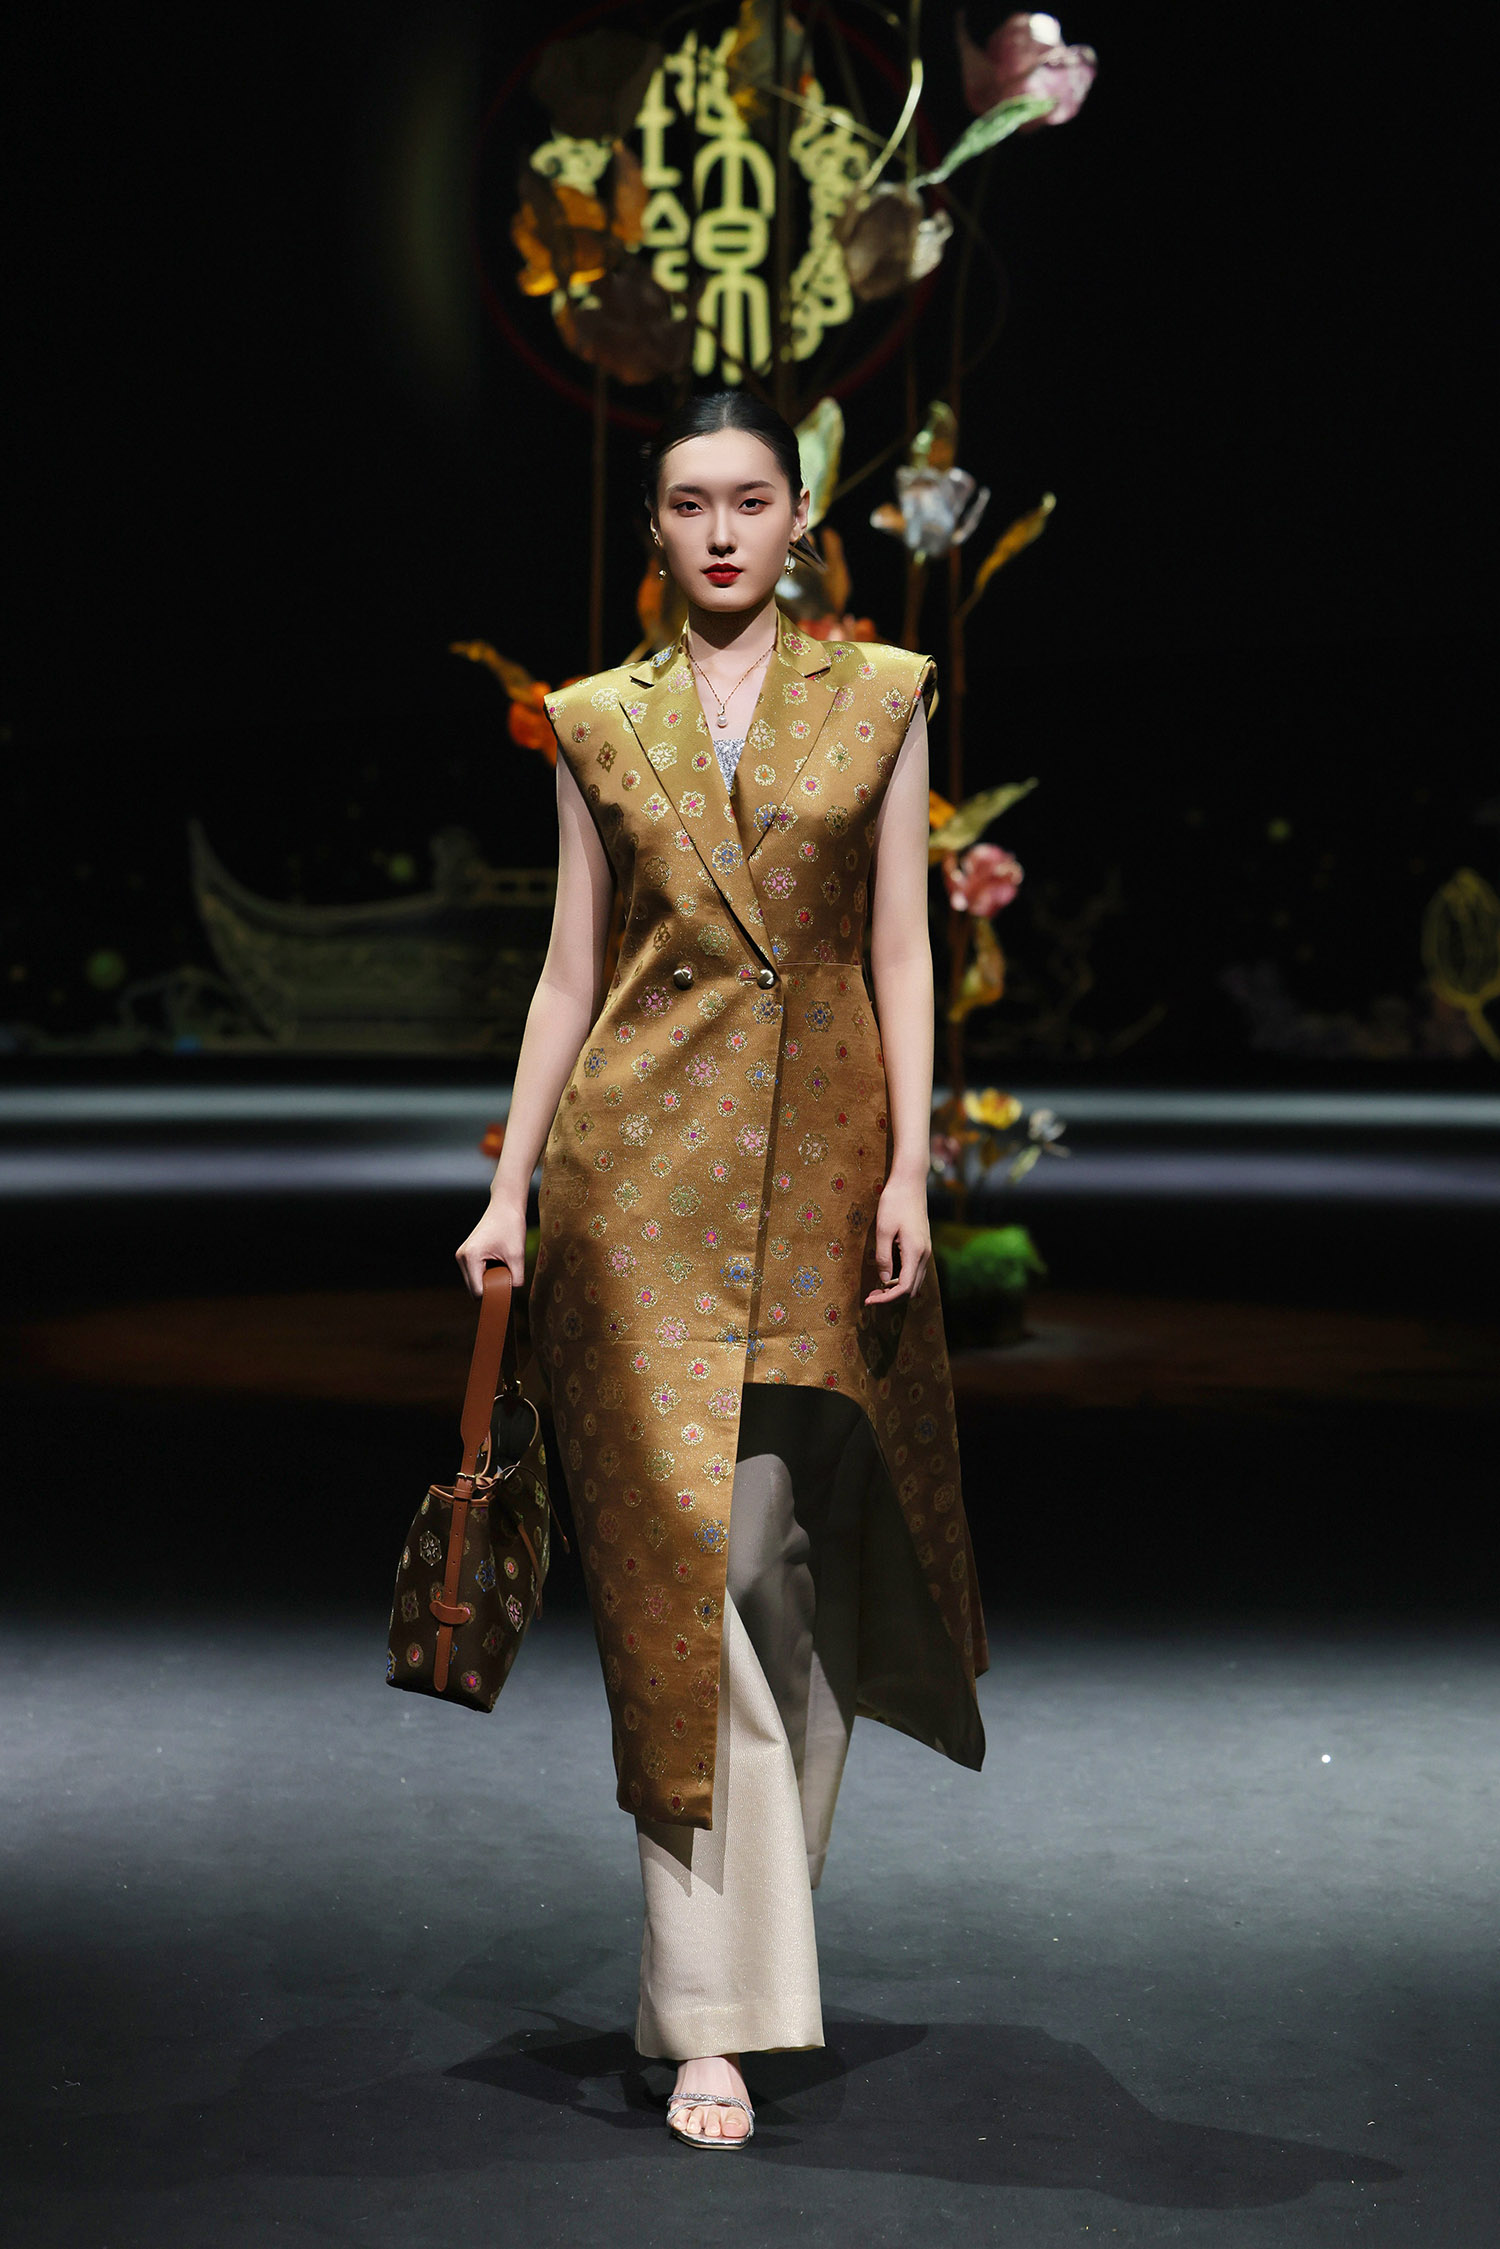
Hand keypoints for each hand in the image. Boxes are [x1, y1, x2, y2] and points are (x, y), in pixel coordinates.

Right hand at [455, 1194, 527, 1298]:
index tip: (508, 1293)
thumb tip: (511, 1294)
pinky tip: (499, 1262)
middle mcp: (462, 1257)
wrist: (505, 1206)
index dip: (493, 1296)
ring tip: (504, 1266)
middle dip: (491, 1288)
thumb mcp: (518, 1256)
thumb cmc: (511, 1226)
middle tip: (509, 1277)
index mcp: (471, 1257)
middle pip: (474, 1289)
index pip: (478, 1292)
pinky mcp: (467, 1254)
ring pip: (475, 1282)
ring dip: (490, 1280)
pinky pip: (476, 1273)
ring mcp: (462, 1256)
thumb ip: (516, 1279)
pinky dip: (488, 1273)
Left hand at [863, 1172, 930, 1305]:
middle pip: (911, 1288)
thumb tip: (884, 1279)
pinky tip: (887, 1273)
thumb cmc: (894, 1202)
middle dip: (891, 1296)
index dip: (887, 1298)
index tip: (869, 1300)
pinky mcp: (923, 1244)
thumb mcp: (883, 1230)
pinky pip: (915, 1270)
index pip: (904, 1287)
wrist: (910, 1182)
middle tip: (871, 1295)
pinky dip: (902, 1277)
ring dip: (897, 1287)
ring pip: (915, 1280)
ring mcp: (926, 1249)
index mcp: (915, 1252)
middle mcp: (924, 1254)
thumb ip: (883, 1257)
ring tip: (877, 1287)